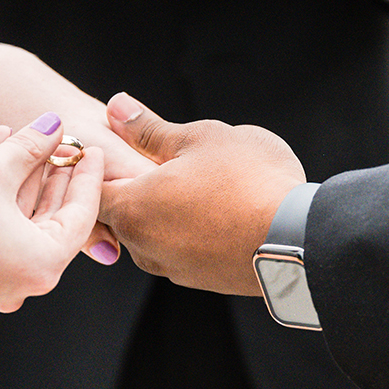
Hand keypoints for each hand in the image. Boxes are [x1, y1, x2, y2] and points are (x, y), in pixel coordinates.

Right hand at [0, 114, 105, 311]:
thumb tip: (54, 125)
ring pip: (20, 221)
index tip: (90, 147)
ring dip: (22, 178)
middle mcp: (22, 282)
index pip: (81, 216)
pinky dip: (0, 196)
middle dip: (53, 174)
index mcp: (42, 266)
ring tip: (26, 137)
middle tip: (62, 139)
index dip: (87, 176)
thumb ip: (31, 147)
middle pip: (51, 219)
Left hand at [99, 93, 304, 296]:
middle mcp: (143, 246)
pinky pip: (180, 250)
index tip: (113, 147)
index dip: (95, 166)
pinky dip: (187, 230)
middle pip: (118, 213)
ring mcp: (173, 268)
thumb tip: (116, 106)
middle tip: (156, 161)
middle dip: (131, 187)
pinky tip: (214, 209)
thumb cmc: (250, 181)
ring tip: (192, 183)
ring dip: (162, 210)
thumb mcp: (201, 138)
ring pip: (150, 233)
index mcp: (132, 208)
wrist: (299, 240)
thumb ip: (150, 128)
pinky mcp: (202, 281)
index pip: (89, 190)